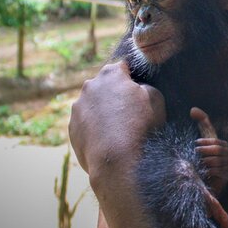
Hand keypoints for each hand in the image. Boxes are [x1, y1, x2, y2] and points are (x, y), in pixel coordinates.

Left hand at [69, 61, 164, 227]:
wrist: (118, 161)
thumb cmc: (140, 126)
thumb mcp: (155, 98)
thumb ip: (145, 85)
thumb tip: (136, 88)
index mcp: (111, 74)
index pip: (124, 66)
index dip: (134, 76)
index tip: (140, 89)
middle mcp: (90, 86)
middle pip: (106, 84)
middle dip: (116, 93)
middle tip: (131, 111)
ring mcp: (78, 108)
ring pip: (94, 104)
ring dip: (104, 110)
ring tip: (119, 129)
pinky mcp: (72, 128)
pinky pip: (86, 122)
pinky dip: (95, 127)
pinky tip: (108, 139)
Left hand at [190, 107, 227, 196]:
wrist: (205, 179)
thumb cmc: (203, 157)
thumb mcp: (203, 140)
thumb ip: (201, 123)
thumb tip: (192, 109)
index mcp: (225, 145)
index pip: (215, 141)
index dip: (205, 142)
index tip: (195, 143)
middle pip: (217, 150)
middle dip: (204, 151)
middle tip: (195, 153)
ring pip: (216, 161)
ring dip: (205, 161)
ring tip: (197, 163)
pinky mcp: (226, 176)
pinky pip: (217, 171)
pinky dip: (208, 170)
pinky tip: (202, 171)